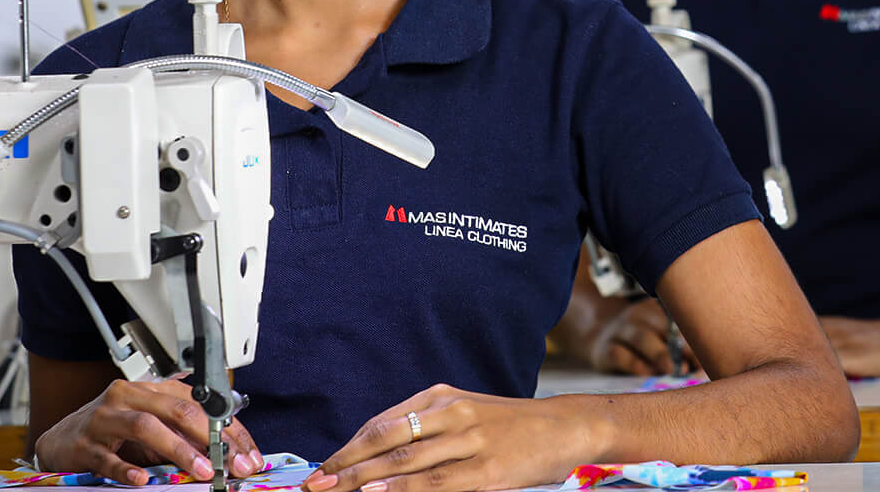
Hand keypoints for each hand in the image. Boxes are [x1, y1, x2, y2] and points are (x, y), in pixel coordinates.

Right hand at [34, 377, 263, 485]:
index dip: (227, 429)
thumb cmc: (111, 432)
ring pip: (146, 426)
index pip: (199, 403)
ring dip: (177, 449)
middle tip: (228, 461)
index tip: (246, 454)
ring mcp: (104, 418)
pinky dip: (127, 469)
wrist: (59, 440)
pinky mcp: (84, 444)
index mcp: (150, 389)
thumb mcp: (151, 428)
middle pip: (176, 409)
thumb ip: (183, 436)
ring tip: (199, 469)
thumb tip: (225, 454)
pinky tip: (142, 479)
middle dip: (208, 436)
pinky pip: (108, 458)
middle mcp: (128, 396)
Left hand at [303, 386, 593, 491]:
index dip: (347, 448)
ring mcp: (471, 440)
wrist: (564, 428)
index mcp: (441, 397)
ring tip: (335, 491)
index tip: (321, 469)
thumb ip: (423, 428)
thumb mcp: (465, 413)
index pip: (381, 424)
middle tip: (314, 484)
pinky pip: (437, 482)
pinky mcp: (487, 469)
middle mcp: (452, 413)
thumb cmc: (510, 426)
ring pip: (406, 463)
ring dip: (364, 480)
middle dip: (345, 465)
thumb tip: (374, 457)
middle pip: (386, 441)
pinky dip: (404, 489)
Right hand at [583, 298, 699, 375]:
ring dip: (659, 354)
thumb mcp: (658, 333)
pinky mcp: (605, 349)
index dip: (694, 336)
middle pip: (662, 326)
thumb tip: (701, 366)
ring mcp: (620, 330)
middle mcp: (638, 315)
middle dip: (680, 347)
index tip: (707, 355)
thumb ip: (679, 346)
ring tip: (672, 369)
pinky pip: (620, 354)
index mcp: (656, 308)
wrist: (598, 335)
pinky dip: (635, 365)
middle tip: (693, 365)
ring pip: (641, 338)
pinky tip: (647, 374)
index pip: (679, 317)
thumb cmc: (640, 339)